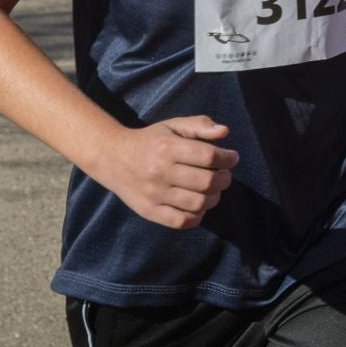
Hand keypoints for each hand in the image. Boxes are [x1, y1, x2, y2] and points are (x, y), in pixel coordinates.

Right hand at [93, 116, 238, 229]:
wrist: (113, 158)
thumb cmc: (150, 141)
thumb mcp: (172, 126)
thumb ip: (199, 125)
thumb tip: (224, 132)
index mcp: (167, 147)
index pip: (208, 156)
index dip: (227, 158)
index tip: (232, 157)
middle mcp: (160, 171)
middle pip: (207, 181)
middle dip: (224, 179)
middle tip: (224, 175)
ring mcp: (154, 194)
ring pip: (198, 203)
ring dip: (214, 197)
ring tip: (213, 190)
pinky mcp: (150, 211)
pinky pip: (182, 222)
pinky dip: (197, 215)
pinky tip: (198, 204)